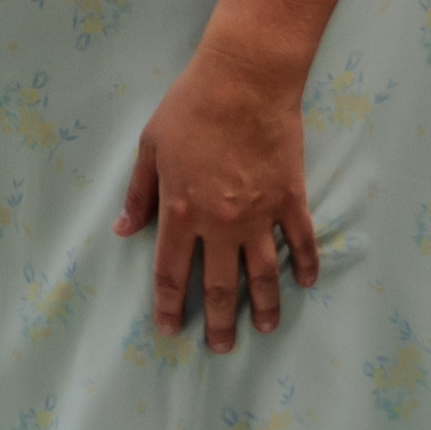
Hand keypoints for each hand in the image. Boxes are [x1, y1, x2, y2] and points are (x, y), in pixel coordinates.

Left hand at [119, 44, 321, 348]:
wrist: (244, 81)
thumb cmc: (190, 108)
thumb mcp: (150, 147)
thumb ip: (139, 193)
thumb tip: (125, 230)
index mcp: (180, 213)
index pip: (172, 274)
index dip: (170, 306)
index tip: (170, 330)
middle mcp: (219, 224)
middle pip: (219, 287)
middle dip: (219, 323)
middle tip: (222, 348)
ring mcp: (259, 215)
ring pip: (262, 276)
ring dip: (263, 307)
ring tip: (264, 329)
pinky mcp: (290, 199)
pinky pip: (301, 242)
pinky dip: (305, 266)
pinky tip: (305, 284)